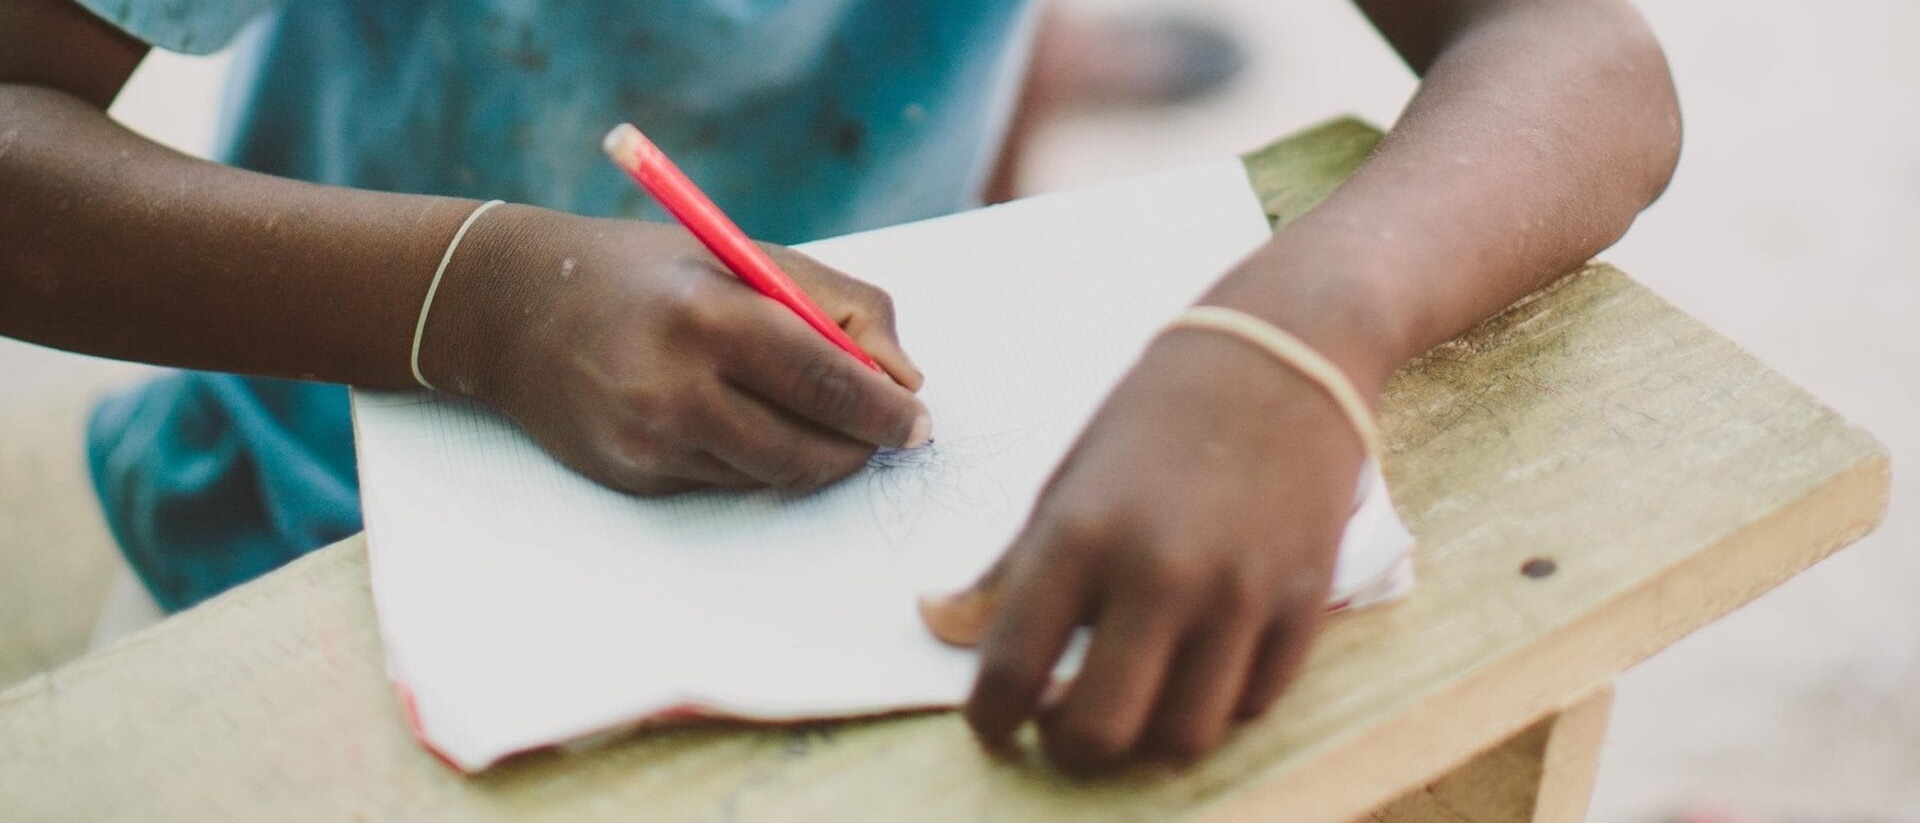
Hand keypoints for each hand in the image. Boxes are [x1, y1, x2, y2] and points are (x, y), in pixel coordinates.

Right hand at [422, 205, 930, 495]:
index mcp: (712, 317)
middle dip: (862, 447)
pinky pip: (726, 481)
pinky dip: (753, 458)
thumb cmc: (648, 272)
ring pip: (773, 474)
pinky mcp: (633, 476)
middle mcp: (677, 388)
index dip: (888, 412)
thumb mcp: (742, 255)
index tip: (919, 421)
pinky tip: (736, 418)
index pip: (832, 382)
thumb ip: (836, 306)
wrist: (512, 309)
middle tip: (890, 434)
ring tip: (819, 419)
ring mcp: (650, 442)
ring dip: (812, 455)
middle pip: (810, 449)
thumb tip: (904, 381)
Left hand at [919, 328, 1368, 772]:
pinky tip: (1199, 663)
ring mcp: (1240, 594)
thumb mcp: (1069, 478)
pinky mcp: (1305, 603)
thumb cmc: (1159, 411)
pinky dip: (1219, 700)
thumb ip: (1010, 567)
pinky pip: (1254, 702)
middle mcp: (1160, 573)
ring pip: (1182, 737)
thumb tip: (939, 626)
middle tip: (1061, 725)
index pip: (1012, 669)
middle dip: (1068, 748)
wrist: (1286, 351)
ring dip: (1148, 736)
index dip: (991, 718)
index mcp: (1081, 533)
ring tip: (1135, 701)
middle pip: (1098, 732)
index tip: (995, 724)